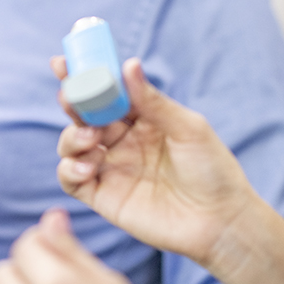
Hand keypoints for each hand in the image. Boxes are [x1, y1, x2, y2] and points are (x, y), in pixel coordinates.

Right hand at [52, 57, 256, 267]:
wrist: (220, 222)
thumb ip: (152, 100)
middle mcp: (121, 140)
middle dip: (71, 102)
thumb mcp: (187, 128)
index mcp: (141, 118)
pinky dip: (69, 168)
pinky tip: (88, 165)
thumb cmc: (212, 170)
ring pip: (72, 143)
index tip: (63, 61)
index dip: (84, 75)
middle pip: (83, 115)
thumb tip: (129, 63)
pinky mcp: (102, 196)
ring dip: (72, 136)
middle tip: (69, 96)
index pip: (106, 91)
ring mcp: (110, 167)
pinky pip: (70, 179)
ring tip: (92, 138)